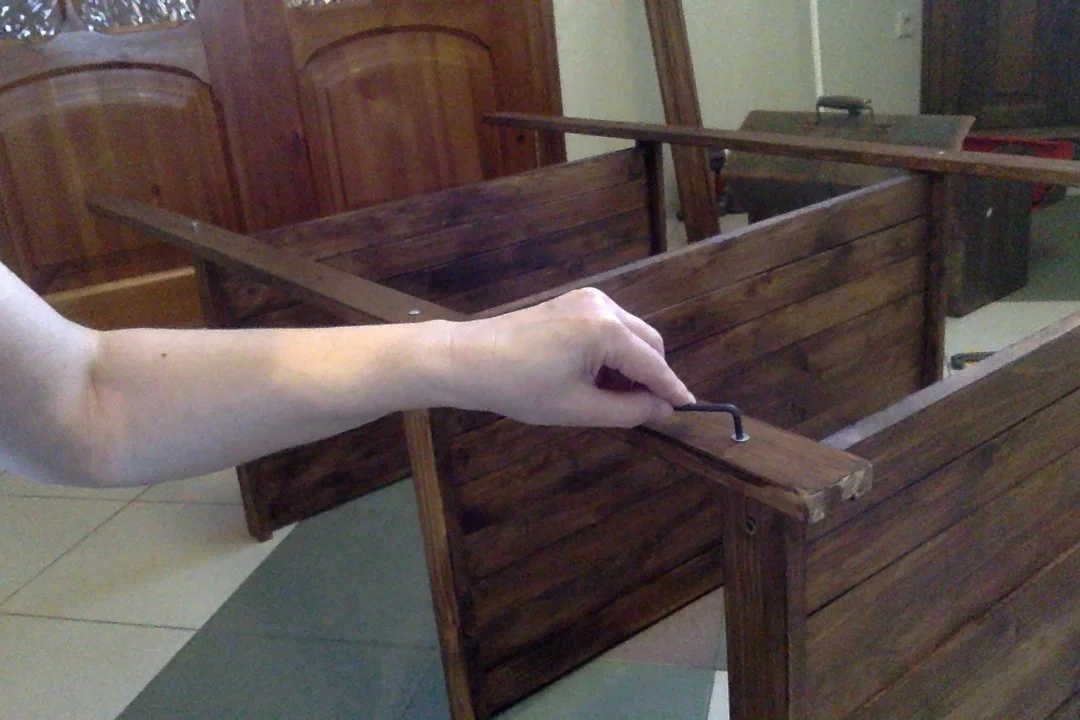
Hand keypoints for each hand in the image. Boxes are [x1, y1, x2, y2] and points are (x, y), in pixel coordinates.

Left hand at [443, 288, 694, 426]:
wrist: (469, 360)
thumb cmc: (519, 387)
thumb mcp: (578, 408)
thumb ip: (628, 410)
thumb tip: (662, 409)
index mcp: (605, 329)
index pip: (653, 363)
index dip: (671, 389)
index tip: (689, 408)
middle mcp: (602, 305)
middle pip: (648, 342)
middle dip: (652, 375)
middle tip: (647, 410)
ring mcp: (587, 299)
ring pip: (630, 334)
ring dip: (633, 365)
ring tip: (616, 399)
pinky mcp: (573, 302)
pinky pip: (610, 328)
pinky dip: (614, 353)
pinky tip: (598, 378)